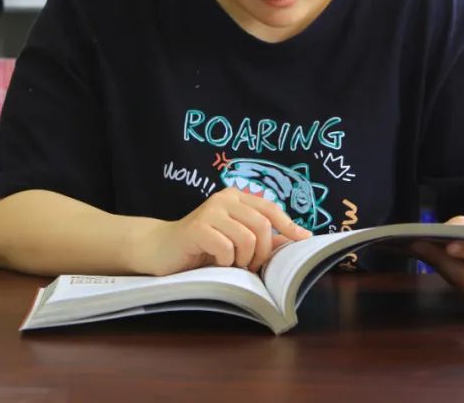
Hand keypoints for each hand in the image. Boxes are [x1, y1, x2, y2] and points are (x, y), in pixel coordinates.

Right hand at [138, 187, 311, 275]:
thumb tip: (296, 238)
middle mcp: (224, 199)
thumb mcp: (235, 241)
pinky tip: (215, 262)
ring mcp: (210, 211)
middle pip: (262, 226)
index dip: (289, 225)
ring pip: (247, 238)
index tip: (303, 239)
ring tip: (232, 264)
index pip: (271, 209)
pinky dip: (226, 262)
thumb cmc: (201, 247)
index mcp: (236, 198)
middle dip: (262, 252)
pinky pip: (227, 248)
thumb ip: (262, 238)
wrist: (160, 249)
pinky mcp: (197, 227)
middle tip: (250, 266)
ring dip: (243, 259)